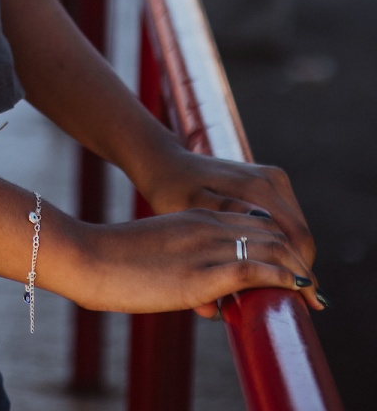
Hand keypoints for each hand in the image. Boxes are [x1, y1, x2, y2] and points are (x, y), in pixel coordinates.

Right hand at [54, 206, 321, 318]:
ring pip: (271, 248)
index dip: (279, 244)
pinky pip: (256, 271)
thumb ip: (191, 274)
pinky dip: (282, 279)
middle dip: (293, 257)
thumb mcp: (162, 260)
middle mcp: (208, 224)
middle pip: (271, 232)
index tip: (289, 268)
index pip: (256, 222)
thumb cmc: (117, 261)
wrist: (89, 256)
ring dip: (295, 269)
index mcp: (197, 215)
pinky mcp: (202, 273)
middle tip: (305, 285)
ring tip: (307, 293)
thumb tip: (214, 306)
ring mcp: (206, 246)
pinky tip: (294, 290)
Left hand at [134, 146, 318, 313]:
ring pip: (295, 229)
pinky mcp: (265, 182)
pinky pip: (284, 219)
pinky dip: (283, 244)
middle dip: (300, 270)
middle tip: (295, 305)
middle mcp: (269, 179)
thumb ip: (219, 240)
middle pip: (301, 235)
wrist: (165, 163)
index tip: (301, 305)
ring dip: (293, 258)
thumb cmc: (172, 191)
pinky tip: (270, 266)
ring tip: (284, 290)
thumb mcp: (191, 216)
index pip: (298, 239)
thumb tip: (252, 274)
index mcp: (257, 188)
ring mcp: (270, 178)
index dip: (301, 274)